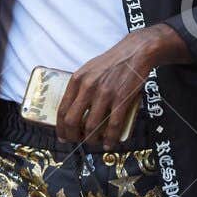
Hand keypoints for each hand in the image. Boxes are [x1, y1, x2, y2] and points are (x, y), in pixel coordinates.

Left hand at [57, 24, 187, 144]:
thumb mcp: (89, 70)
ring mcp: (105, 94)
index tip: (63, 136)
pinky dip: (110, 139)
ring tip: (94, 142)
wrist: (135, 52)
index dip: (61, 128)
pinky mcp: (121, 99)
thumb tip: (73, 108)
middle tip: (77, 141)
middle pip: (73, 121)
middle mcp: (88, 87)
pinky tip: (110, 144)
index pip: (62, 109)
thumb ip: (80, 87)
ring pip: (92, 127)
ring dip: (92, 140)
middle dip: (73, 136)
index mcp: (77, 80)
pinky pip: (113, 126)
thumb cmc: (111, 62)